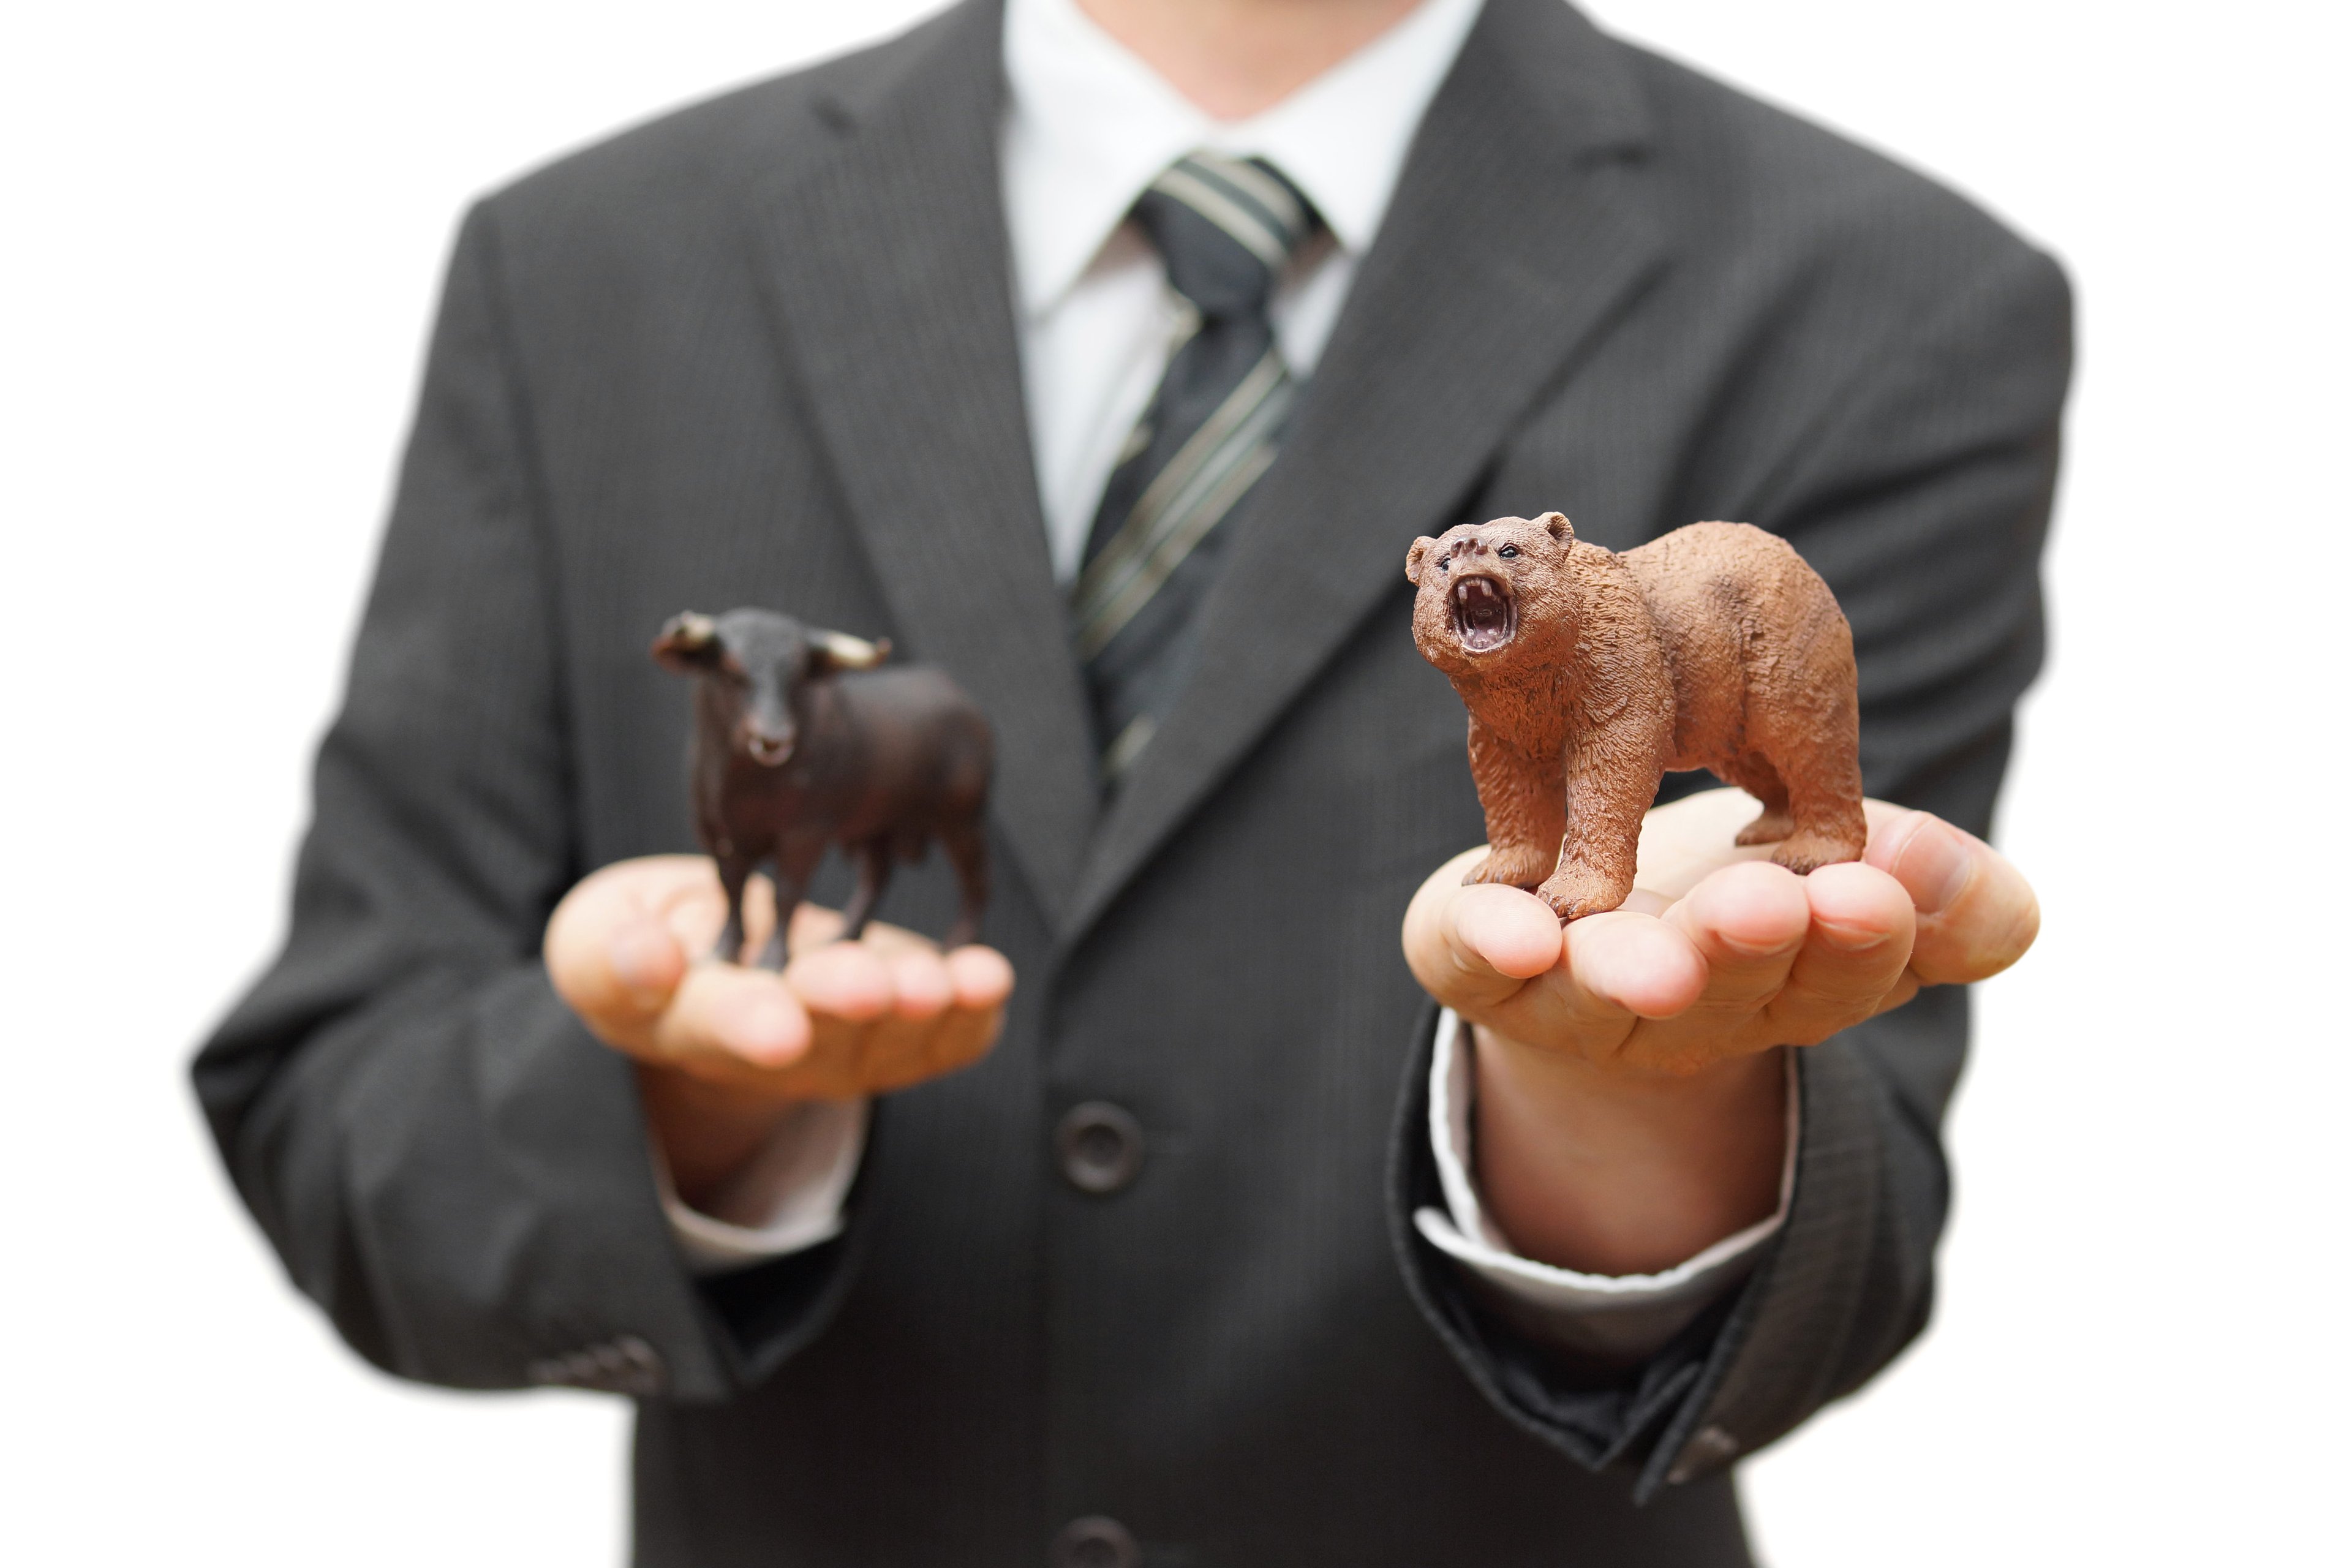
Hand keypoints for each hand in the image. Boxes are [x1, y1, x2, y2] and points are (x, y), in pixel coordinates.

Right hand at [545, 855, 1012, 1201]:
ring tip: (946, 978)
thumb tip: (649, 958)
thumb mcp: (600, 942)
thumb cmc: (649, 944)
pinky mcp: (896, 1035)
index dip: (749, 1026)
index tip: (779, 1026)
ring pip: (887, 1040)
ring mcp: (841, 1050)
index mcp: (690, 1025)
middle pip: (817, 1036)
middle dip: (849, 1007)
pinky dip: (971, 1014)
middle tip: (874, 985)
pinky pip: (940, 1040)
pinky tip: (987, 978)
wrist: (715, 972)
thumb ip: (616, 957)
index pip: (719, 1028)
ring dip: (920, 1009)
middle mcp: (774, 1052)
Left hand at [1400, 789, 2036, 1272]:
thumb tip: (1992, 896)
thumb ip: (1933, 890)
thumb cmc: (1735, 893)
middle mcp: (1688, 1007)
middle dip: (1751, 950)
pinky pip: (1476, 960)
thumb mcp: (1848, 876)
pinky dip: (1492, 942)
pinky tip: (1513, 929)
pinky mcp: (1477, 969)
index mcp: (1796, 981)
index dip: (1865, 938)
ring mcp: (1575, 998)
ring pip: (1603, 992)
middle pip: (1728, 992)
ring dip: (1633, 971)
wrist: (1587, 925)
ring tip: (1655, 958)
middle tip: (1771, 906)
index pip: (1847, 966)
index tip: (1873, 887)